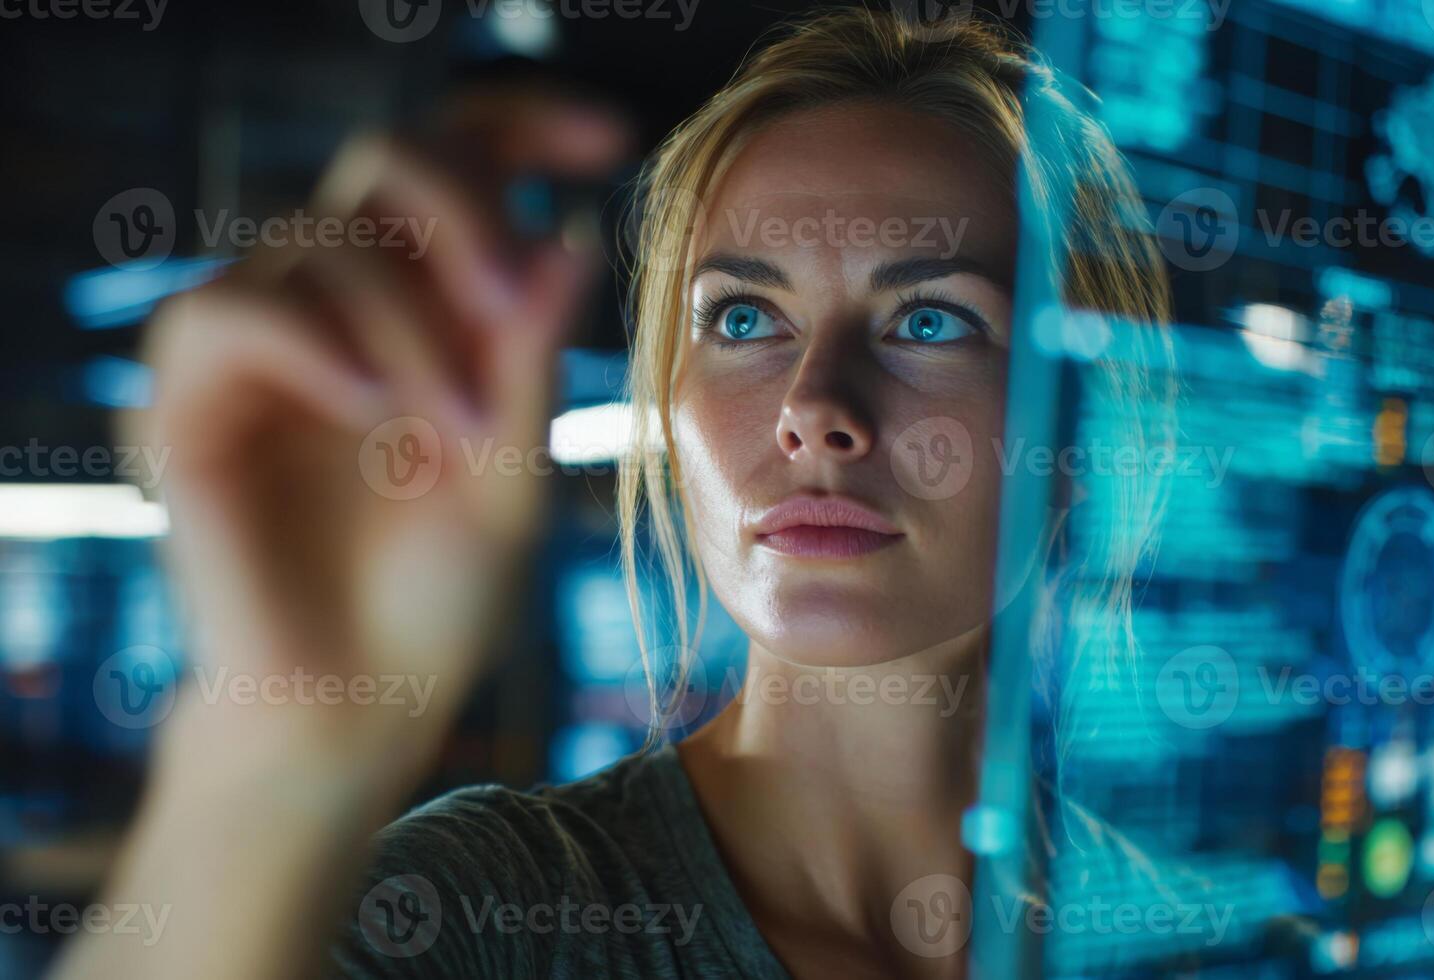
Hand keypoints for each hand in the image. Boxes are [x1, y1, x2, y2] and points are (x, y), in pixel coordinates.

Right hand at [134, 94, 631, 783]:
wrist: (358, 709)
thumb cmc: (441, 598)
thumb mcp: (511, 470)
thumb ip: (529, 359)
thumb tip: (569, 233)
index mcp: (430, 307)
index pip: (460, 161)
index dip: (526, 123)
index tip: (613, 139)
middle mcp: (344, 304)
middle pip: (386, 159)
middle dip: (461, 207)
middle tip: (510, 300)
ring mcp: (264, 345)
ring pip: (321, 241)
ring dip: (405, 323)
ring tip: (458, 432)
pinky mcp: (189, 397)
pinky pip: (227, 310)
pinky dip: (307, 341)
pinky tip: (370, 407)